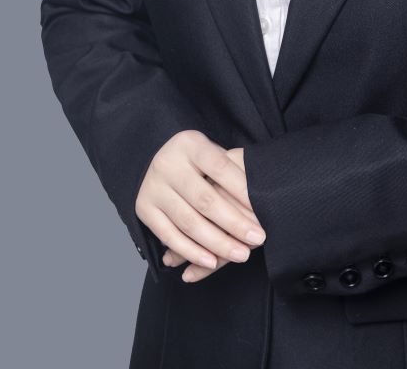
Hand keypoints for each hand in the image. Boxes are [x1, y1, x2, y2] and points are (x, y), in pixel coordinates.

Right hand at [134, 134, 264, 281]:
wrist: (154, 158)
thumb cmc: (196, 159)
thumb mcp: (211, 152)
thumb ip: (231, 169)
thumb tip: (260, 195)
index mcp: (190, 144)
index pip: (220, 167)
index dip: (242, 189)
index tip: (262, 208)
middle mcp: (168, 164)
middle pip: (205, 199)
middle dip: (235, 223)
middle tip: (258, 238)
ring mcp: (153, 188)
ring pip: (189, 222)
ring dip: (217, 243)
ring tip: (241, 254)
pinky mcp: (144, 209)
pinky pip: (169, 236)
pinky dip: (191, 252)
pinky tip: (212, 262)